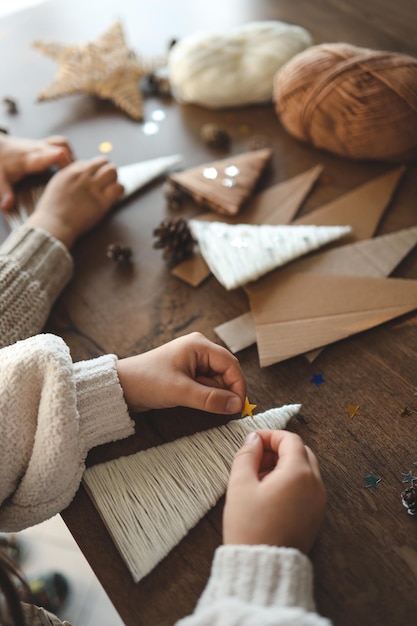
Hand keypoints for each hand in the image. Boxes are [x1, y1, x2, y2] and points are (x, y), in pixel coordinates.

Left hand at [0, 134, 72, 210]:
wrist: (0, 148)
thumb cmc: (2, 165)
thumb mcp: (0, 180)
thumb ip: (5, 193)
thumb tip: (7, 206)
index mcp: (27, 159)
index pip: (42, 156)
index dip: (54, 157)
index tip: (64, 158)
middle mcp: (37, 149)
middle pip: (58, 150)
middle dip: (70, 163)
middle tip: (76, 180)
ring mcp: (43, 145)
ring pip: (63, 145)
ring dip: (71, 158)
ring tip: (74, 174)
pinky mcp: (47, 144)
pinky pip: (63, 143)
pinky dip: (69, 153)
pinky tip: (70, 166)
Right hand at [26, 156, 123, 247]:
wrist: (54, 224)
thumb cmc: (51, 210)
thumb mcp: (55, 185)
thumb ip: (67, 177)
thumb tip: (78, 175)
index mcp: (70, 171)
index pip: (88, 162)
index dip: (92, 170)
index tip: (93, 177)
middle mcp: (83, 176)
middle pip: (102, 162)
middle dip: (105, 168)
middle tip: (106, 178)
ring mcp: (93, 188)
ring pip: (112, 171)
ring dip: (113, 177)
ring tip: (111, 185)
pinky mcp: (102, 201)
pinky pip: (118, 188)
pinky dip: (119, 190)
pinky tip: (115, 195)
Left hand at [116, 332, 245, 414]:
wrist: (122, 386)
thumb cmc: (147, 381)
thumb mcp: (180, 391)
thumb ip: (210, 399)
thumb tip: (237, 406)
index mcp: (199, 345)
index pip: (231, 364)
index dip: (238, 385)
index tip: (238, 407)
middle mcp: (200, 349)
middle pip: (227, 372)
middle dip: (225, 391)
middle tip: (221, 409)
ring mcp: (195, 361)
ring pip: (218, 381)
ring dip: (214, 395)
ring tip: (197, 402)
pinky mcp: (189, 373)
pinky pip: (207, 385)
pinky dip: (206, 395)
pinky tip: (194, 401)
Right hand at [223, 430, 325, 553]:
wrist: (263, 567)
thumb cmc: (250, 527)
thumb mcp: (240, 486)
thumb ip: (246, 455)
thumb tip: (253, 439)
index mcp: (299, 473)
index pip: (290, 440)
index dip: (270, 435)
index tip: (252, 441)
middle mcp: (315, 485)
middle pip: (301, 452)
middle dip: (278, 449)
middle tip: (254, 458)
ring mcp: (318, 501)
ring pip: (305, 469)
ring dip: (284, 465)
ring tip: (258, 477)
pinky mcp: (316, 515)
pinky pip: (307, 487)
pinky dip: (291, 481)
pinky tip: (269, 493)